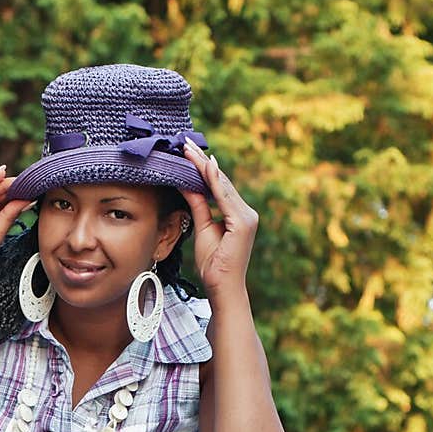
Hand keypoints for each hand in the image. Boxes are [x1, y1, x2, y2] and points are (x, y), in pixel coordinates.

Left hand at [178, 140, 258, 296]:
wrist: (224, 289)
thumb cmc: (214, 266)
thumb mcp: (202, 230)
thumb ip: (198, 207)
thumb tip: (187, 185)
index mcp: (238, 215)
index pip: (217, 186)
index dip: (202, 168)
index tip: (187, 152)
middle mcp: (246, 213)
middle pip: (220, 181)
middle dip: (201, 161)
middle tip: (185, 142)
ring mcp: (246, 217)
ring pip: (221, 185)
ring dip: (204, 165)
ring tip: (188, 149)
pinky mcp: (243, 223)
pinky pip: (224, 197)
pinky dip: (214, 181)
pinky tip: (205, 165)